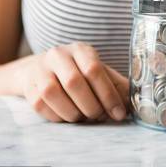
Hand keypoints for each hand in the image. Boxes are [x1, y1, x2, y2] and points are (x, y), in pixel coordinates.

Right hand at [14, 42, 129, 122]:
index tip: (118, 114)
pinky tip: (67, 116)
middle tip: (99, 117)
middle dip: (90, 106)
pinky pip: (41, 105)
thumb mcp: (98, 72)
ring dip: (72, 113)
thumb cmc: (77, 73)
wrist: (40, 69)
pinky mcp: (28, 86)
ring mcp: (40, 69)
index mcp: (80, 49)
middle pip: (74, 82)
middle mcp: (58, 55)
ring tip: (83, 117)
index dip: (108, 94)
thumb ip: (116, 85)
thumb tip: (137, 102)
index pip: (94, 69)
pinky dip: (57, 116)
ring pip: (53, 94)